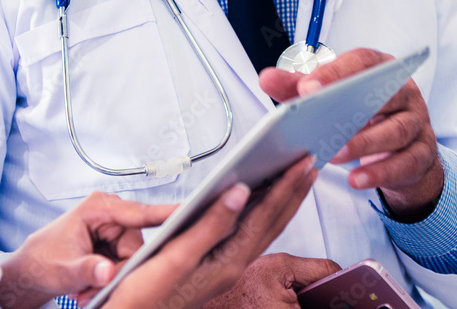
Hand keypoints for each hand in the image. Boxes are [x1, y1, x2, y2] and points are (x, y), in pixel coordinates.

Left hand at [0, 191, 175, 308]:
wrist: (31, 268)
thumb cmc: (42, 261)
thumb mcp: (64, 269)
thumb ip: (88, 270)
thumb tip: (108, 272)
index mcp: (98, 207)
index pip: (139, 213)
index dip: (165, 214)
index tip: (189, 212)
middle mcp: (110, 212)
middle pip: (138, 244)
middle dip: (121, 270)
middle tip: (96, 288)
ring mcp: (113, 226)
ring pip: (134, 256)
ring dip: (115, 276)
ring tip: (89, 288)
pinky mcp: (114, 240)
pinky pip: (126, 261)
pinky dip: (112, 275)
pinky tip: (94, 284)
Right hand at [103, 155, 317, 308]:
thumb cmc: (145, 293)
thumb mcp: (176, 257)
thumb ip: (210, 225)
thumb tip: (239, 192)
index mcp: (228, 262)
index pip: (264, 217)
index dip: (285, 188)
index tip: (302, 164)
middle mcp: (233, 266)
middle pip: (273, 223)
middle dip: (294, 193)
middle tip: (311, 164)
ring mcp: (225, 267)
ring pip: (264, 229)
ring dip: (282, 202)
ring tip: (296, 179)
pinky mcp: (214, 265)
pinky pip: (248, 234)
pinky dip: (261, 213)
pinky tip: (258, 202)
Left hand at [260, 48, 443, 220]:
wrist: (400, 148)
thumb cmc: (361, 112)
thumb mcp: (329, 96)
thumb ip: (297, 87)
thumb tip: (266, 78)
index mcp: (380, 68)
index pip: (361, 62)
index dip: (335, 72)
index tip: (307, 87)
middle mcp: (404, 92)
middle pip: (385, 94)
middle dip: (353, 107)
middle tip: (320, 123)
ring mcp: (418, 122)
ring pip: (397, 130)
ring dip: (364, 143)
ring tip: (333, 154)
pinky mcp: (422, 154)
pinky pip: (405, 162)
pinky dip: (380, 172)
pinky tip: (356, 179)